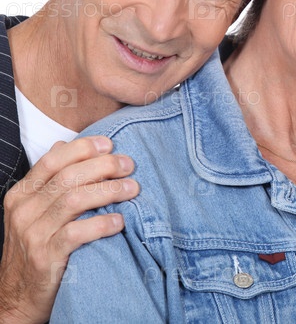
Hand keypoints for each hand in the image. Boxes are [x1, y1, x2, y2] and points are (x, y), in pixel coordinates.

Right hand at [0, 136, 138, 323]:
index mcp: (22, 194)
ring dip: (109, 191)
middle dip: (103, 166)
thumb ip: (49, 180)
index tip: (110, 144)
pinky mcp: (44, 257)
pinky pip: (76, 234)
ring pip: (74, 201)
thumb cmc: (36, 247)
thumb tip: (64, 144)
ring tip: (133, 189)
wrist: (17, 297)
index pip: (53, 160)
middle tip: (129, 165)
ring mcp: (32, 234)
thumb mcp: (35, 211)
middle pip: (68, 177)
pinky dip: (101, 224)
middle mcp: (24, 211)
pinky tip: (120, 221)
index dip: (83, 148)